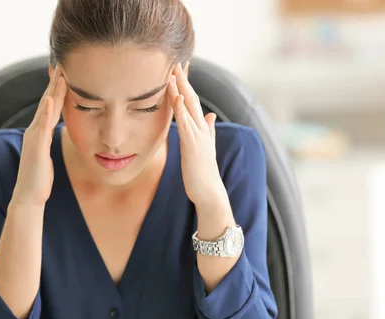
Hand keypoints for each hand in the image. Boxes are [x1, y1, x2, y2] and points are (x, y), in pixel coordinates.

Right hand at [12, 66, 66, 206]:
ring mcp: (34, 139)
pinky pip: (42, 128)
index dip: (58, 89)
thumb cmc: (39, 179)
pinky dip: (47, 113)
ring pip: (45, 110)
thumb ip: (48, 141)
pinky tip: (52, 100)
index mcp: (39, 133)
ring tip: (60, 74)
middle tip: (63, 62)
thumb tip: (53, 134)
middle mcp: (34, 132)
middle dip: (55, 82)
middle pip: (47, 102)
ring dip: (52, 92)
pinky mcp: (36, 148)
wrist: (28, 197)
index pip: (51, 106)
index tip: (66, 72)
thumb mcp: (47, 155)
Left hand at [167, 62, 227, 208]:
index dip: (187, 85)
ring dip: (180, 88)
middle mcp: (202, 128)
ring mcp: (198, 135)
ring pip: (189, 106)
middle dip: (184, 80)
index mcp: (202, 128)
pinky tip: (174, 95)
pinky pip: (184, 122)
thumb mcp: (205, 147)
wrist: (209, 191)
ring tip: (172, 71)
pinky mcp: (192, 144)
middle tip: (176, 62)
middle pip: (192, 98)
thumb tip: (211, 115)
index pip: (194, 101)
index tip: (180, 70)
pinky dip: (179, 107)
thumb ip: (208, 130)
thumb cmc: (203, 172)